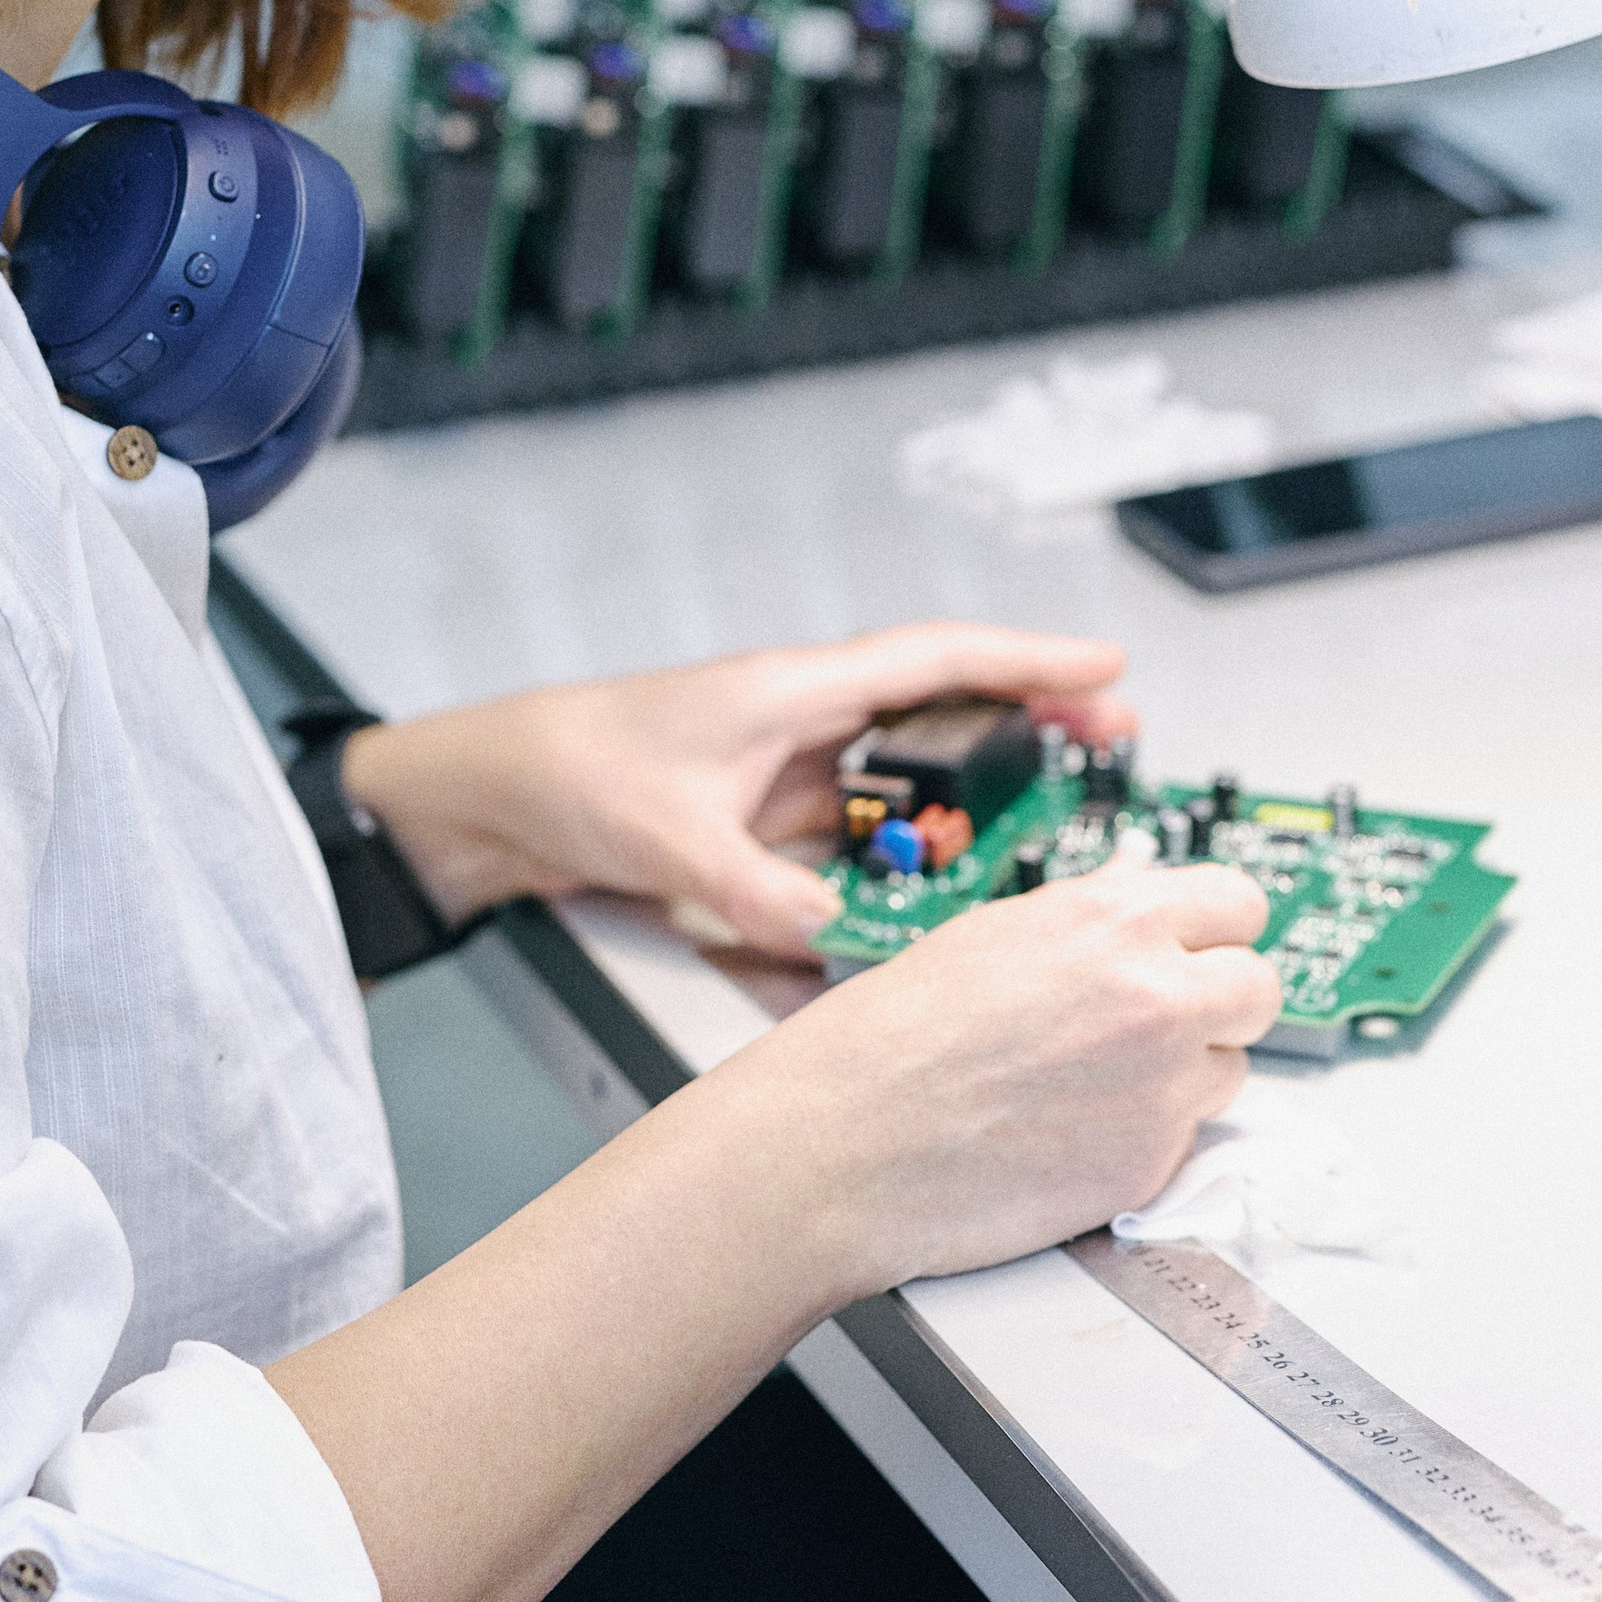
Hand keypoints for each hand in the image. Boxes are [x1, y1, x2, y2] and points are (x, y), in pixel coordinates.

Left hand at [340, 623, 1135, 960]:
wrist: (488, 796)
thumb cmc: (567, 768)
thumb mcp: (670, 837)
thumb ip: (756, 893)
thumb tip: (831, 941)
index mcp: (792, 690)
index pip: (936, 660)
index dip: (1029, 661)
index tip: (1108, 670)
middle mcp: (802, 726)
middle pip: (942, 720)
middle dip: (1029, 729)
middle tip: (1113, 745)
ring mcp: (788, 779)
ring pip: (907, 791)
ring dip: (969, 811)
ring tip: (1044, 837)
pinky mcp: (765, 827)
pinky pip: (852, 851)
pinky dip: (892, 877)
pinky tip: (922, 913)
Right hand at [743, 856, 1279, 1290]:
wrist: (847, 1139)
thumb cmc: (891, 1038)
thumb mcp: (995, 933)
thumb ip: (1090, 917)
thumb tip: (1140, 890)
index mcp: (1114, 920)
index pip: (1240, 901)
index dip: (1219, 927)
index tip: (1206, 943)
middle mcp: (1155, 995)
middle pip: (1260, 987)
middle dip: (1220, 1000)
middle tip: (1167, 1016)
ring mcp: (1163, 1086)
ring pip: (1231, 1068)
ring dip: (1188, 1072)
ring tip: (1098, 1080)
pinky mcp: (1152, 1165)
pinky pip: (1188, 1139)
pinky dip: (1148, 1135)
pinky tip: (1076, 1129)